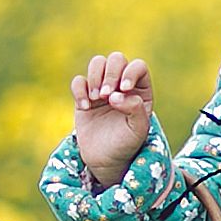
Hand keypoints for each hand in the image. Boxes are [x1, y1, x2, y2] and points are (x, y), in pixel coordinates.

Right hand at [71, 53, 155, 186]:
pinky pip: (79, 81)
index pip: (138, 66)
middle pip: (116, 59)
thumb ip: (134, 109)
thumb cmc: (127, 144)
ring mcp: (103, 88)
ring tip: (96, 99)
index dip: (129, 72)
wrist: (105, 160)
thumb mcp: (138, 130)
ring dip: (95, 77)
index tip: (123, 89)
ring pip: (97, 63)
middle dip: (110, 74)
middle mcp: (122, 84)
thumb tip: (116, 95)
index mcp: (141, 89)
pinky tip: (85, 107)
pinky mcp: (84, 95)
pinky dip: (79, 90)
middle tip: (106, 96)